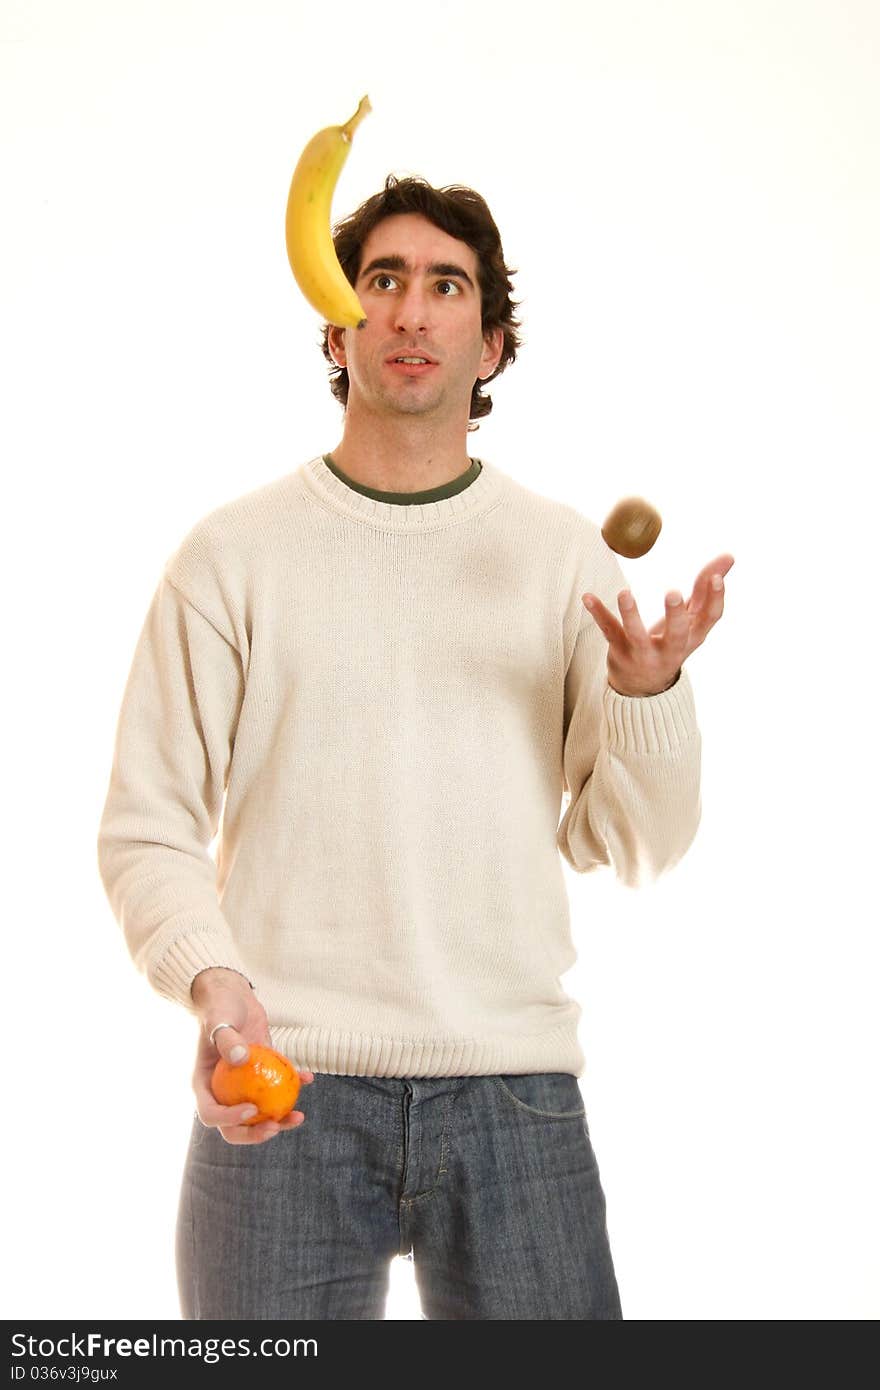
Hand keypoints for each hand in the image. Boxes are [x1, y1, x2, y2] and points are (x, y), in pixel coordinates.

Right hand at [190, 967, 313, 1144]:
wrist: (233, 996)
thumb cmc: (220, 1006)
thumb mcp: (219, 1019)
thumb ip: (226, 1039)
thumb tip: (240, 1059)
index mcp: (204, 1084)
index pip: (211, 1114)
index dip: (229, 1120)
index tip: (251, 1110)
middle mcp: (222, 1091)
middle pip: (234, 1126)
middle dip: (254, 1134)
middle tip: (275, 1127)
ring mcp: (242, 1086)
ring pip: (258, 1114)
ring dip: (279, 1121)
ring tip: (298, 1118)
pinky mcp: (261, 1074)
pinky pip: (277, 1087)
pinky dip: (293, 1086)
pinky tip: (308, 1078)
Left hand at [582, 553, 734, 696]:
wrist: (643, 687)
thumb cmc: (671, 642)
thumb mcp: (691, 621)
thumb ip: (706, 589)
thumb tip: (730, 556)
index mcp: (692, 637)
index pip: (710, 619)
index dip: (716, 599)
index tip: (716, 577)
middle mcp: (670, 649)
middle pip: (677, 634)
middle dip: (676, 615)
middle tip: (674, 593)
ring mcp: (643, 653)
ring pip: (637, 635)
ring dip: (630, 614)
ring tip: (624, 593)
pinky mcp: (620, 653)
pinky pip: (609, 631)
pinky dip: (598, 614)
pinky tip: (587, 596)